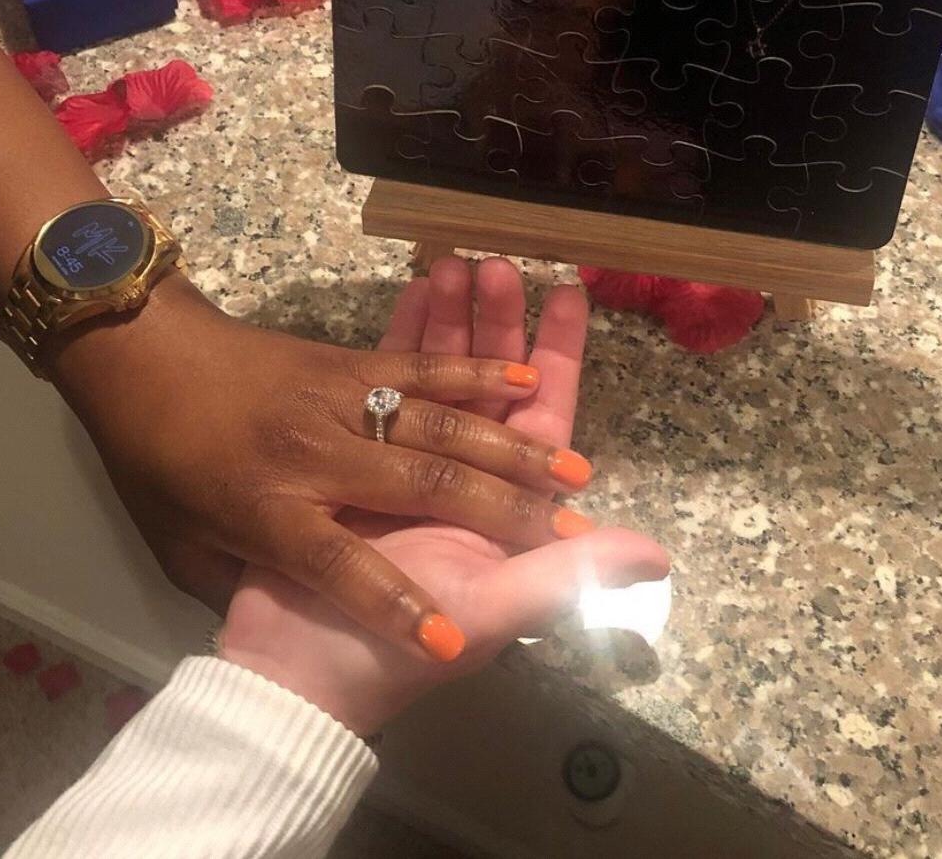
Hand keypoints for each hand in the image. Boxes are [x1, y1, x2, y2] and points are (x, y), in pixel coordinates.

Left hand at [50, 264, 604, 660]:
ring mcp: (336, 397)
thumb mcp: (183, 548)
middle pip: (421, 486)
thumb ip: (252, 583)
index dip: (394, 606)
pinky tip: (527, 380)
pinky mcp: (346, 358)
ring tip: (571, 467)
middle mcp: (312, 454)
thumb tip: (319, 606)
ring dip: (511, 445)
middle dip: (501, 514)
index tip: (448, 644)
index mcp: (266, 512)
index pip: (341, 568)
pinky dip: (477, 373)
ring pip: (437, 423)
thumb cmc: (156, 461)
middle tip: (569, 537)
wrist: (140, 352)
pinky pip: (422, 367)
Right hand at [220, 259, 669, 733]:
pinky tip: (410, 292)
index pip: (542, 422)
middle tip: (500, 265)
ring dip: (450, 321)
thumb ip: (565, 579)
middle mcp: (457, 484)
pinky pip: (382, 389)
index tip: (568, 295)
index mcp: (497, 514)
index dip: (555, 360)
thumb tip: (657, 557)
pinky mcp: (346, 460)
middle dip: (497, 325)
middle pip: (488, 390)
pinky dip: (400, 343)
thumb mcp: (489, 612)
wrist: (284, 679)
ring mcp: (401, 468)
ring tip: (454, 262)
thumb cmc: (390, 656)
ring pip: (435, 379)